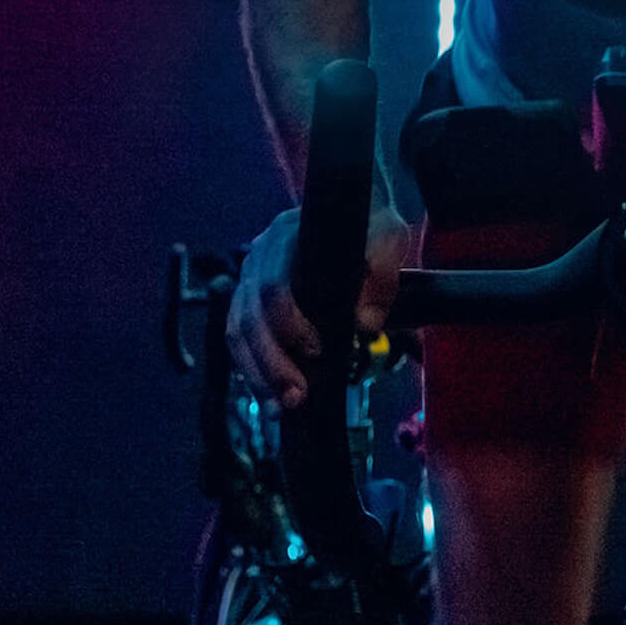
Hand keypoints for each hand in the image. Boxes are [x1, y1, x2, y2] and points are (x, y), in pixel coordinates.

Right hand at [226, 203, 412, 409]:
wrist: (353, 218)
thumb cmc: (368, 227)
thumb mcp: (387, 236)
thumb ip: (382, 273)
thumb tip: (364, 325)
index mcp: (285, 235)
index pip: (271, 284)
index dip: (289, 322)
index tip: (317, 350)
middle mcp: (257, 256)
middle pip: (249, 316)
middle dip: (271, 361)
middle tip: (298, 396)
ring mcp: (248, 280)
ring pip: (237, 333)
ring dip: (259, 374)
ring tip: (285, 406)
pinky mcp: (249, 303)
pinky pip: (239, 343)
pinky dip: (253, 372)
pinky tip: (272, 399)